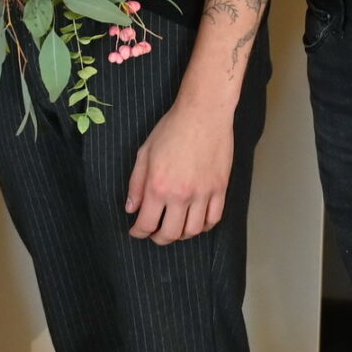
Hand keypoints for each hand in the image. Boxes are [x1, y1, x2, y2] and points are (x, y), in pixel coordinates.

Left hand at [126, 96, 234, 245]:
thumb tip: (131, 208)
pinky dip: (203, 226)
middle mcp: (181, 195)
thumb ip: (136, 184)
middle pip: (170, 234)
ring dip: (181, 235)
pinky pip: (213, 219)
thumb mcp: (145, 153)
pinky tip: (196, 222)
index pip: (146, 224)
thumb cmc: (172, 129)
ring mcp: (203, 194)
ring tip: (174, 228)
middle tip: (154, 233)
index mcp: (158, 186)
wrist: (203, 113)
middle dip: (158, 238)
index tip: (136, 231)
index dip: (138, 232)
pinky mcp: (220, 189)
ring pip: (192, 231)